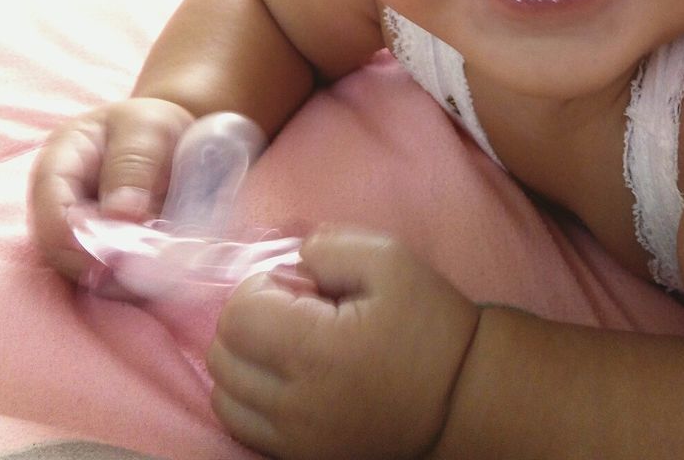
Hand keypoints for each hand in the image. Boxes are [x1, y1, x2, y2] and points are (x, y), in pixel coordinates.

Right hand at [28, 96, 194, 280]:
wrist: (164, 138)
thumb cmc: (151, 125)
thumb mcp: (148, 129)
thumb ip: (134, 165)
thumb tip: (121, 216)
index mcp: (60, 161)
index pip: (50, 206)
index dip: (74, 237)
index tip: (112, 255)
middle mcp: (57, 203)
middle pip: (61, 249)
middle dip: (100, 265)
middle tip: (145, 272)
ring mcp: (75, 231)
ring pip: (84, 270)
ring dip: (120, 279)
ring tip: (160, 275)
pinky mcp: (98, 251)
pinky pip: (107, 276)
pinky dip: (132, 281)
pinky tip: (161, 276)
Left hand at [208, 227, 480, 459]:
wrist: (460, 400)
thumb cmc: (429, 325)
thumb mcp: (392, 260)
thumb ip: (331, 245)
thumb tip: (292, 260)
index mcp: (315, 350)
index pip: (237, 314)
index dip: (264, 286)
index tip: (305, 287)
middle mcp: (294, 403)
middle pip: (223, 353)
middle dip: (250, 318)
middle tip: (299, 311)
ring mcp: (292, 439)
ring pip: (222, 393)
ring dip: (244, 358)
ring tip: (291, 344)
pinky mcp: (297, 457)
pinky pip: (240, 425)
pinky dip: (247, 395)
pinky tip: (287, 376)